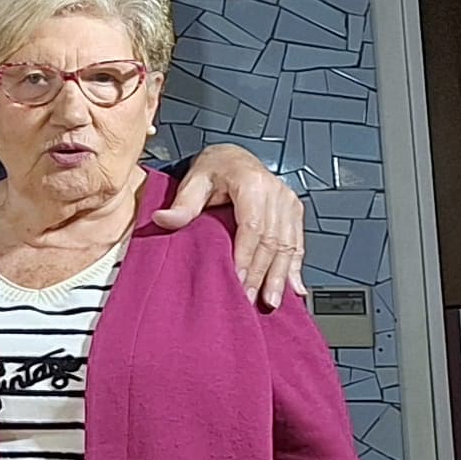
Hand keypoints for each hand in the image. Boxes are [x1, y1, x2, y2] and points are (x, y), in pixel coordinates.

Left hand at [150, 143, 307, 307]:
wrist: (234, 157)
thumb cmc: (215, 168)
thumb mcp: (194, 180)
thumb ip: (182, 203)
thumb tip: (163, 220)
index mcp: (251, 183)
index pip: (252, 226)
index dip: (246, 256)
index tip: (237, 281)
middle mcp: (276, 193)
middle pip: (272, 240)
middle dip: (260, 274)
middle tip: (248, 299)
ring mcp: (288, 202)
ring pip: (288, 245)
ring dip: (279, 276)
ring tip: (270, 302)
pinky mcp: (294, 212)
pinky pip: (297, 243)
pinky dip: (295, 268)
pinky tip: (294, 289)